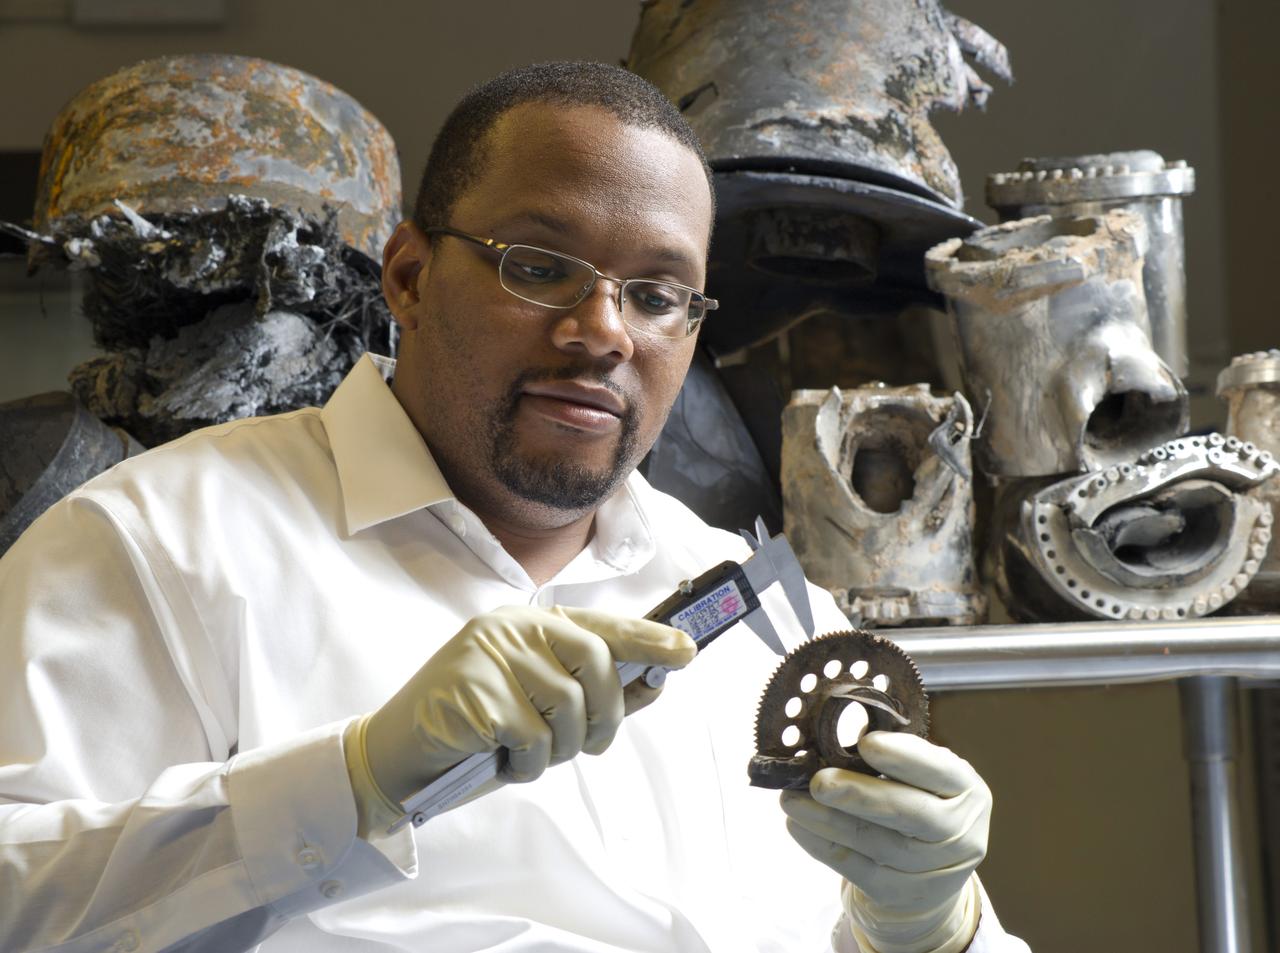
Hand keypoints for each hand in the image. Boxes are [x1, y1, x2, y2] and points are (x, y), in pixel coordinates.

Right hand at [346, 605, 694, 830]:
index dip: (647, 638)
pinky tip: (504, 762)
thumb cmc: (475, 732)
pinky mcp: (472, 692)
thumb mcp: (541, 710)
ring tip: (530, 754)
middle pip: (595, 660)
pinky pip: (532, 736)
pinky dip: (528, 763)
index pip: (600, 624)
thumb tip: (656, 682)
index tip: (687, 651)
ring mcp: (487, 655)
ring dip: (561, 747)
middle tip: (596, 745)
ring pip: (568, 704)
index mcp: (528, 623)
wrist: (396, 757)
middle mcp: (509, 628)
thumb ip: (591, 692)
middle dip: (609, 711)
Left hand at [781, 731, 990, 952]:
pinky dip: (823, 846)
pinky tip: (798, 825)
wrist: (932, 871)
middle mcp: (960, 831)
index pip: (939, 771)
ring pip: (878, 845)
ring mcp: (936, 869)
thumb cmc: (920, 802)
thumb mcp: (922, 774)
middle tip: (818, 781)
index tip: (865, 742)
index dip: (903, 757)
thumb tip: (839, 737)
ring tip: (791, 800)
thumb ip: (894, 755)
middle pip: (910, 814)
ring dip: (828, 821)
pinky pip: (858, 870)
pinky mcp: (903, 894)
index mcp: (966, 789)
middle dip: (859, 795)